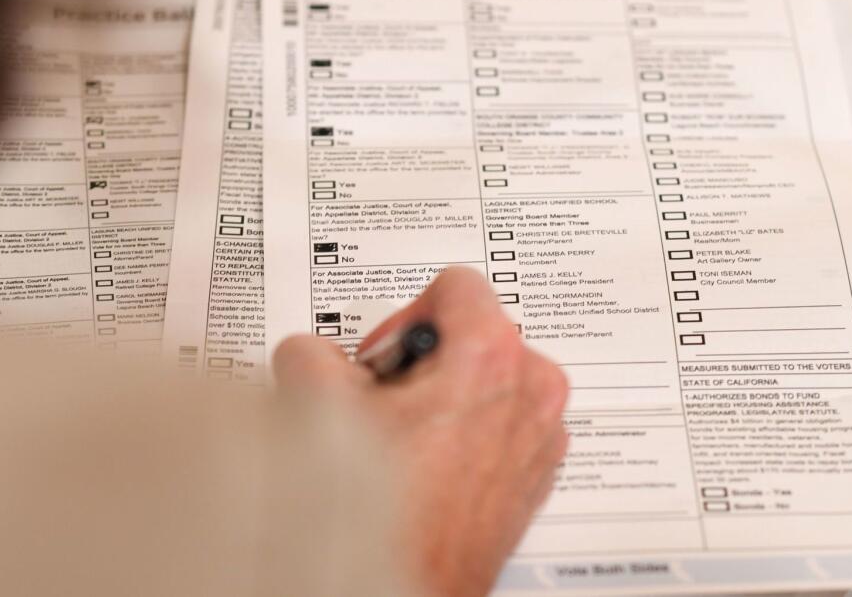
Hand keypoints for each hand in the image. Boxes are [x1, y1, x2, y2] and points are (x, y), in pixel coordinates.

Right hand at [274, 267, 569, 596]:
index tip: (384, 361)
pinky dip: (468, 434)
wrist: (404, 585)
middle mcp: (533, 391)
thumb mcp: (318, 404)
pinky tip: (428, 468)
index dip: (405, 317)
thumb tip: (311, 353)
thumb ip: (309, 350)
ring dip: (446, 399)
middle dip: (426, 363)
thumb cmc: (383, 512)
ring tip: (407, 442)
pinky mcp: (537, 472)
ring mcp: (542, 436)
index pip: (456, 285)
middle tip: (388, 406)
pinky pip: (502, 425)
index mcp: (493, 356)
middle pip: (474, 334)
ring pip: (488, 382)